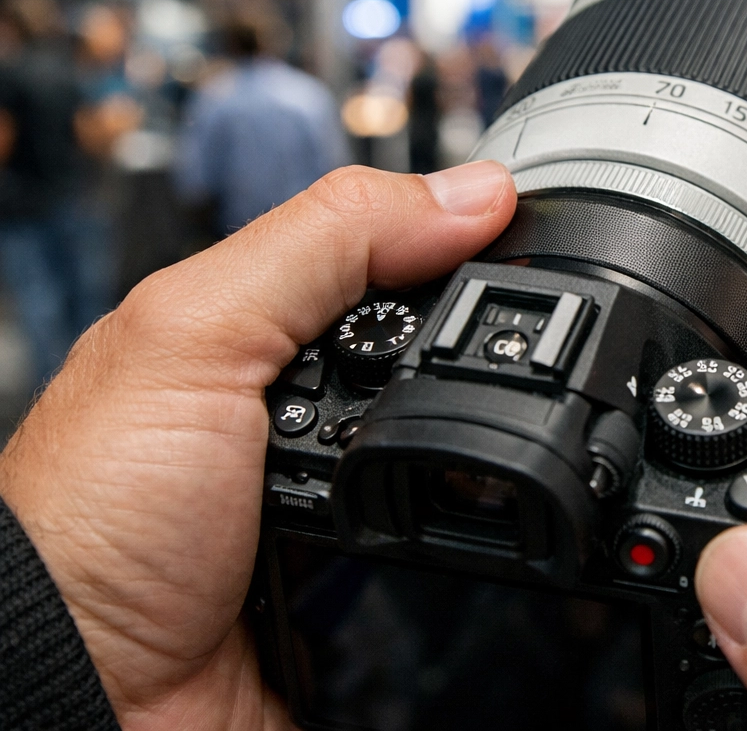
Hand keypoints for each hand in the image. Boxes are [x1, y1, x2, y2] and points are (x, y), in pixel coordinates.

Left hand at [0, 162, 516, 730]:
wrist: (86, 701)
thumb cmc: (90, 524)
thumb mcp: (198, 335)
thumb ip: (327, 242)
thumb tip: (473, 191)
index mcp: (252, 342)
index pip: (387, 265)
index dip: (458, 245)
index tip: (535, 230)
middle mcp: (301, 424)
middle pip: (441, 364)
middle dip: (485, 361)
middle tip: (526, 353)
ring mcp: (344, 515)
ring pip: (468, 459)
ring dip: (488, 456)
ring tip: (500, 445)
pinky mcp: (377, 598)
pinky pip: (466, 558)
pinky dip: (483, 546)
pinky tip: (483, 529)